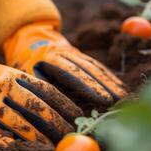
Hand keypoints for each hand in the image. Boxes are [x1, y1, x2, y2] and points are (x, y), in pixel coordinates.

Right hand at [0, 59, 82, 146]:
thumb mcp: (1, 72)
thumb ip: (21, 83)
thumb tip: (50, 102)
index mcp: (11, 74)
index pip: (44, 89)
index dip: (63, 104)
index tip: (77, 115)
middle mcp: (1, 89)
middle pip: (36, 108)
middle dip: (56, 123)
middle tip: (69, 134)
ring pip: (19, 125)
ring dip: (38, 138)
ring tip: (52, 146)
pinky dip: (11, 146)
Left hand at [3, 22, 126, 105]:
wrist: (30, 40)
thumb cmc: (26, 64)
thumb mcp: (27, 75)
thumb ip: (40, 89)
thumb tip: (55, 110)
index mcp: (50, 58)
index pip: (73, 72)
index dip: (90, 86)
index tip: (104, 99)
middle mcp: (66, 53)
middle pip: (89, 69)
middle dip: (106, 85)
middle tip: (120, 101)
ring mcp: (75, 53)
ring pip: (95, 66)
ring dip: (111, 81)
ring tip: (124, 96)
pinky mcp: (81, 56)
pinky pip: (97, 65)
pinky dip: (109, 76)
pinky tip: (120, 87)